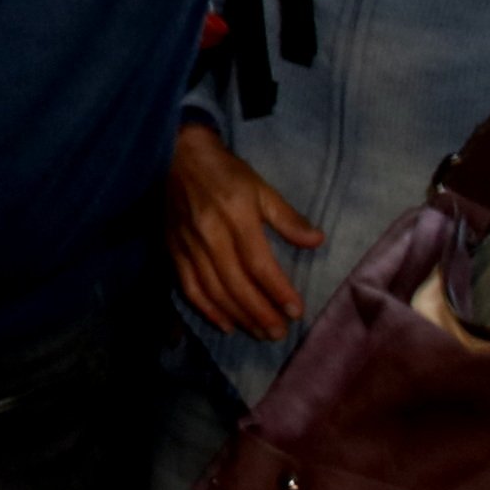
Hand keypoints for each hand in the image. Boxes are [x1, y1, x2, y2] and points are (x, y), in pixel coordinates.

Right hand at [170, 123, 325, 339]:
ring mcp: (189, 245)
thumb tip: (317, 241)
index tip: (297, 311)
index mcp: (236, 216)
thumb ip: (287, 217)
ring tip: (261, 333)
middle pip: (236, 284)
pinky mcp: (173, 250)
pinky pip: (189, 287)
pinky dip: (207, 310)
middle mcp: (210, 235)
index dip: (278, 291)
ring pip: (214, 291)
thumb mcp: (261, 187)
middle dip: (260, 313)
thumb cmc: (225, 172)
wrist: (176, 155)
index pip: (259, 263)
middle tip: (280, 333)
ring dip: (239, 317)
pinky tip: (226, 325)